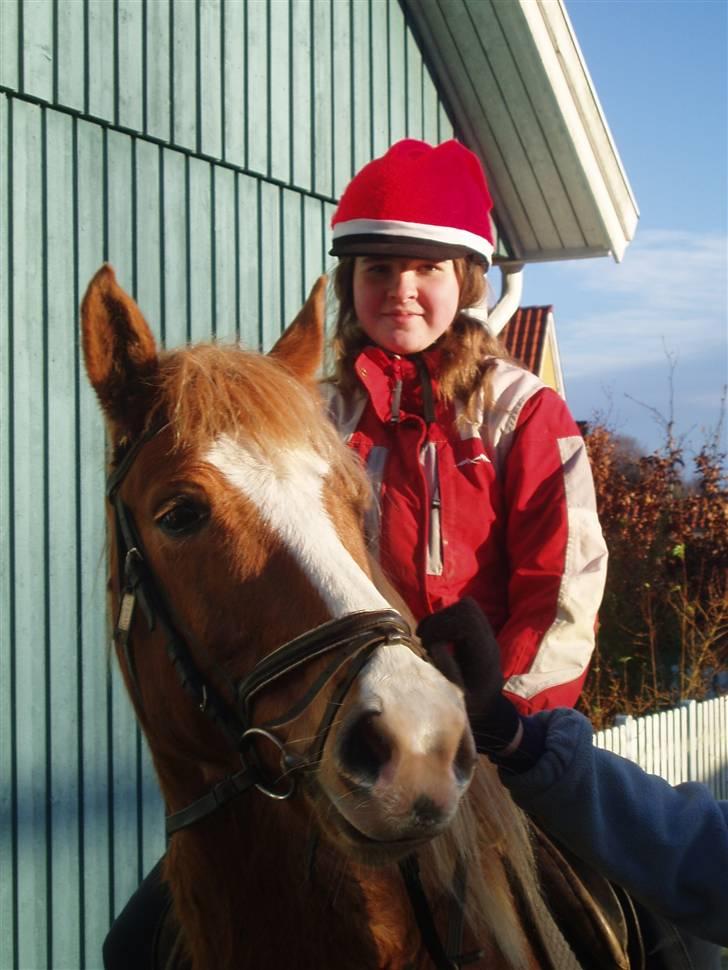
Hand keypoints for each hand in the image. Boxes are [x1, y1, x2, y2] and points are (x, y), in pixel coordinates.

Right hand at [417, 598, 520, 754]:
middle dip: (440, 620)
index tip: (428, 644)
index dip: (443, 626)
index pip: (468, 621)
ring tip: (427, 637)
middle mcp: (489, 639)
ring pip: (464, 606)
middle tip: (424, 640)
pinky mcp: (477, 631)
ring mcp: (485, 633)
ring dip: (441, 618)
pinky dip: (445, 618)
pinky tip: (434, 635)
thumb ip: (448, 673)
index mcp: (486, 654)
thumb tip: (435, 645)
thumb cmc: (473, 707)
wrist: (488, 707)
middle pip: (466, 608)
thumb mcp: (459, 698)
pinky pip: (462, 611)